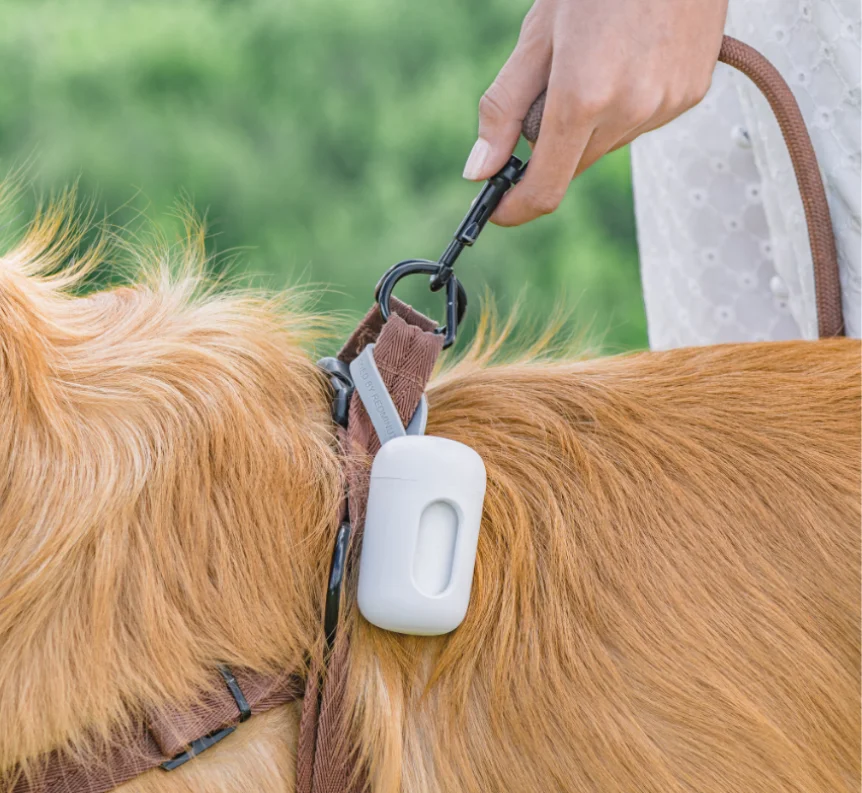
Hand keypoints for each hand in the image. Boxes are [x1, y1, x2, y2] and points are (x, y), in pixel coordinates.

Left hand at [463, 0, 727, 225]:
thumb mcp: (537, 37)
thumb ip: (504, 110)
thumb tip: (479, 171)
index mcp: (583, 97)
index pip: (545, 188)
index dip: (515, 207)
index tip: (498, 209)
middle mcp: (630, 111)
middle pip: (573, 164)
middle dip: (551, 143)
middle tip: (554, 82)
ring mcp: (666, 105)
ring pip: (606, 144)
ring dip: (589, 123)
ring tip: (599, 56)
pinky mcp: (690, 95)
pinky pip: (641, 123)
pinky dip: (624, 106)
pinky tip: (630, 58)